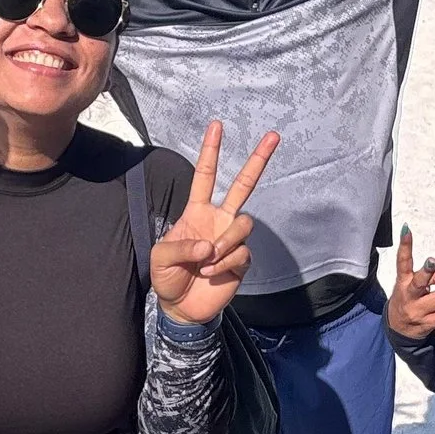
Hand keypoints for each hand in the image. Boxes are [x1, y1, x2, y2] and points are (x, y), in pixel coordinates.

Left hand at [152, 122, 279, 325]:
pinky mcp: (242, 260)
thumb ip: (181, 247)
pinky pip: (243, 252)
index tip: (217, 126)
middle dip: (258, 160)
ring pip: (244, 224)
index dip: (211, 151)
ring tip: (208, 260)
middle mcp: (218, 220)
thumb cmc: (167, 277)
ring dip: (226, 241)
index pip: (206, 176)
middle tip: (273, 136)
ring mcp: (232, 239)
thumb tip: (209, 245)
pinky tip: (213, 273)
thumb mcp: (160, 258)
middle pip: (244, 185)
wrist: (182, 307)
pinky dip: (226, 262)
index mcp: (197, 212)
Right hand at [386, 227, 434, 339]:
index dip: (404, 245)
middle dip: (427, 272)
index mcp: (402, 282)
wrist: (398, 328)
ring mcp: (417, 311)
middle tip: (432, 262)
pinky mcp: (427, 323)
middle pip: (419, 282)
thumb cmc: (408, 299)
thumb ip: (430, 276)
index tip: (406, 229)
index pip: (402, 262)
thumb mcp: (412, 284)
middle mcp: (408, 296)